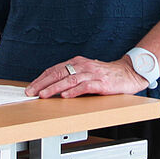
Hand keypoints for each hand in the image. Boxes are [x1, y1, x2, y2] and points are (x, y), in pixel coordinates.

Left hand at [25, 55, 147, 98]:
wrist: (128, 73)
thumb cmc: (106, 75)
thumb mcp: (86, 72)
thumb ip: (71, 77)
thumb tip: (51, 88)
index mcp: (77, 62)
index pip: (55, 69)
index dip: (41, 79)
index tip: (31, 87)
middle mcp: (83, 66)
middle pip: (59, 73)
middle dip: (43, 83)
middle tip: (32, 92)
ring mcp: (92, 74)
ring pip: (69, 80)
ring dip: (55, 88)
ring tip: (44, 95)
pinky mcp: (101, 83)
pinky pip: (85, 86)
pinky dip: (74, 91)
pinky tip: (65, 96)